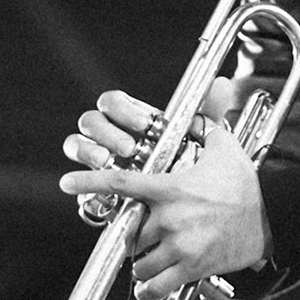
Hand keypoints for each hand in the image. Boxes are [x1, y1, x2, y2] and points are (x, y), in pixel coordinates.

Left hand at [60, 109, 272, 299]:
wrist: (272, 218)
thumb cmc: (245, 184)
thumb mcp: (225, 147)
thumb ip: (208, 124)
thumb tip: (212, 92)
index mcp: (170, 188)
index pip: (121, 182)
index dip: (90, 181)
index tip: (65, 183)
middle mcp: (170, 217)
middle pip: (130, 234)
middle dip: (137, 237)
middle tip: (152, 236)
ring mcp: (180, 245)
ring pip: (140, 263)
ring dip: (143, 264)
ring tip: (155, 260)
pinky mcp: (192, 268)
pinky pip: (155, 286)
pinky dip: (148, 290)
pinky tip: (149, 288)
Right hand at [62, 84, 236, 173]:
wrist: (185, 214)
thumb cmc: (188, 172)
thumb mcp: (202, 143)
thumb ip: (209, 114)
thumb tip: (222, 85)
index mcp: (131, 121)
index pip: (113, 103)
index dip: (123, 108)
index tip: (144, 124)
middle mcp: (110, 138)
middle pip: (91, 121)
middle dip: (107, 131)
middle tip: (131, 147)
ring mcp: (99, 161)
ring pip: (76, 143)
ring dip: (89, 150)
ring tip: (109, 161)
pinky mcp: (93, 188)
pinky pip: (77, 179)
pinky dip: (84, 180)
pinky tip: (101, 187)